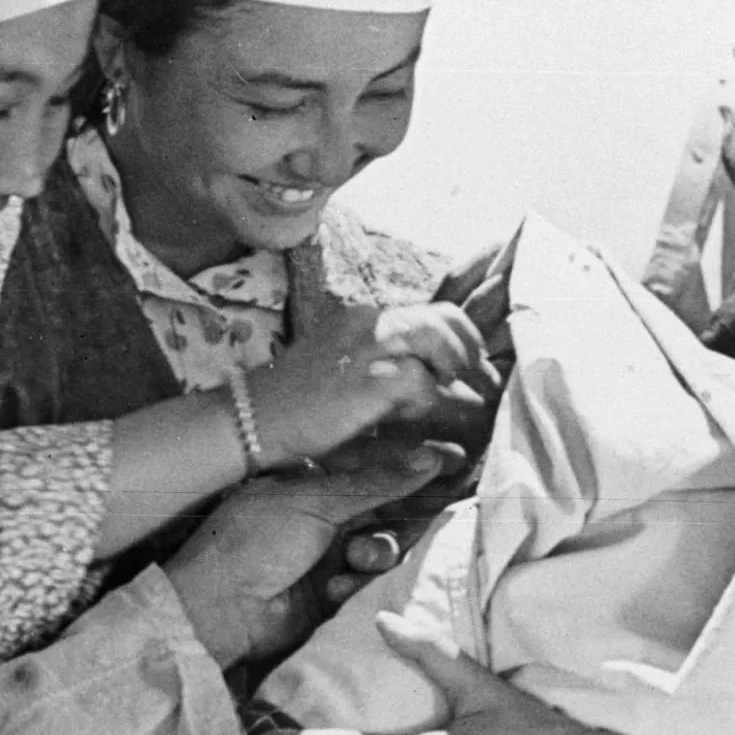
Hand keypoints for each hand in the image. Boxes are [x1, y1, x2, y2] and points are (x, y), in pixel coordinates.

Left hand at [162, 448, 449, 670]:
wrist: (220, 607)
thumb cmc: (256, 540)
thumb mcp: (316, 502)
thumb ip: (377, 483)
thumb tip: (433, 455)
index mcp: (313, 485)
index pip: (375, 474)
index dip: (412, 474)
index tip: (454, 470)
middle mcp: (324, 520)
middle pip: (386, 514)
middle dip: (403, 519)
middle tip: (431, 517)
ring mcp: (328, 559)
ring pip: (382, 551)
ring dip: (375, 554)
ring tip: (354, 558)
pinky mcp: (332, 599)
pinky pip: (367, 587)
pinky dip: (357, 586)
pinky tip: (336, 589)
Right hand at [251, 298, 496, 463]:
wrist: (250, 418)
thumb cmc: (292, 404)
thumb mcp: (338, 368)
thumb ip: (377, 364)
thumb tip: (425, 381)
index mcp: (361, 317)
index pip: (428, 311)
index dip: (459, 337)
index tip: (472, 365)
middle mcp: (368, 323)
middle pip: (444, 319)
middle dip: (472, 350)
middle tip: (484, 381)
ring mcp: (369, 347)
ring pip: (441, 342)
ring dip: (461, 373)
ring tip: (468, 400)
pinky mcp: (370, 380)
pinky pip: (424, 384)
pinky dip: (436, 404)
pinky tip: (430, 422)